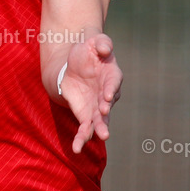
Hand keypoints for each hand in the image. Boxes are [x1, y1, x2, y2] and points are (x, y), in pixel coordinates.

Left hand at [59, 34, 122, 153]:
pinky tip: (76, 148)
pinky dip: (81, 138)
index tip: (107, 96)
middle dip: (106, 113)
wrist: (76, 64)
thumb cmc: (88, 50)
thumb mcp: (94, 42)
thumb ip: (102, 43)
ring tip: (101, 137)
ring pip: (99, 121)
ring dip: (99, 129)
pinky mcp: (86, 115)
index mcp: (112, 75)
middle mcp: (107, 94)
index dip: (111, 90)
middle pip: (108, 105)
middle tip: (104, 118)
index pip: (113, 83)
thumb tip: (105, 49)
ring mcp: (97, 107)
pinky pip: (85, 128)